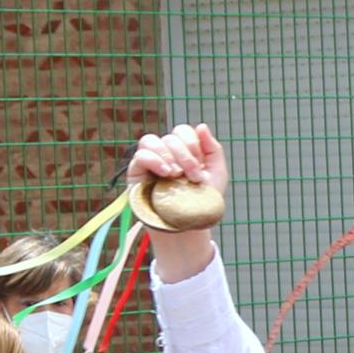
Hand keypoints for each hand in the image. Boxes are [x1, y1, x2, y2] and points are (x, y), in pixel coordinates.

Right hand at [132, 124, 227, 274]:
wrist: (188, 227)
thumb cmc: (202, 202)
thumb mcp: (216, 174)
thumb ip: (212, 149)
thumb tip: (201, 126)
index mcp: (183, 151)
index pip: (182, 131)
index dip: (192, 144)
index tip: (200, 168)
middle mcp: (165, 154)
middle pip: (170, 137)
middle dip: (185, 156)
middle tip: (191, 177)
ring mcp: (150, 163)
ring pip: (150, 140)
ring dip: (168, 154)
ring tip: (175, 174)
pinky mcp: (136, 174)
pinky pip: (140, 155)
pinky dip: (153, 159)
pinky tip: (165, 173)